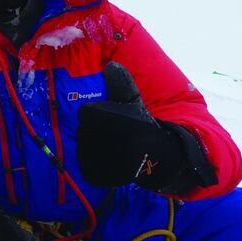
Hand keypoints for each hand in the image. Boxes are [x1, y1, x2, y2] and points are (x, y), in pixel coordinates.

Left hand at [77, 62, 211, 193]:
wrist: (158, 157)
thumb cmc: (142, 125)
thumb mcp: (133, 100)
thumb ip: (120, 82)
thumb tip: (110, 64)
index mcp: (107, 120)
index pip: (85, 112)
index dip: (98, 114)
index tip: (112, 119)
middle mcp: (101, 141)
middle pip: (83, 129)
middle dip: (95, 129)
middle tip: (114, 134)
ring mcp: (97, 161)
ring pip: (83, 146)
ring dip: (93, 145)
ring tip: (113, 146)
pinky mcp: (95, 176)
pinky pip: (85, 164)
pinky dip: (93, 161)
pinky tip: (109, 158)